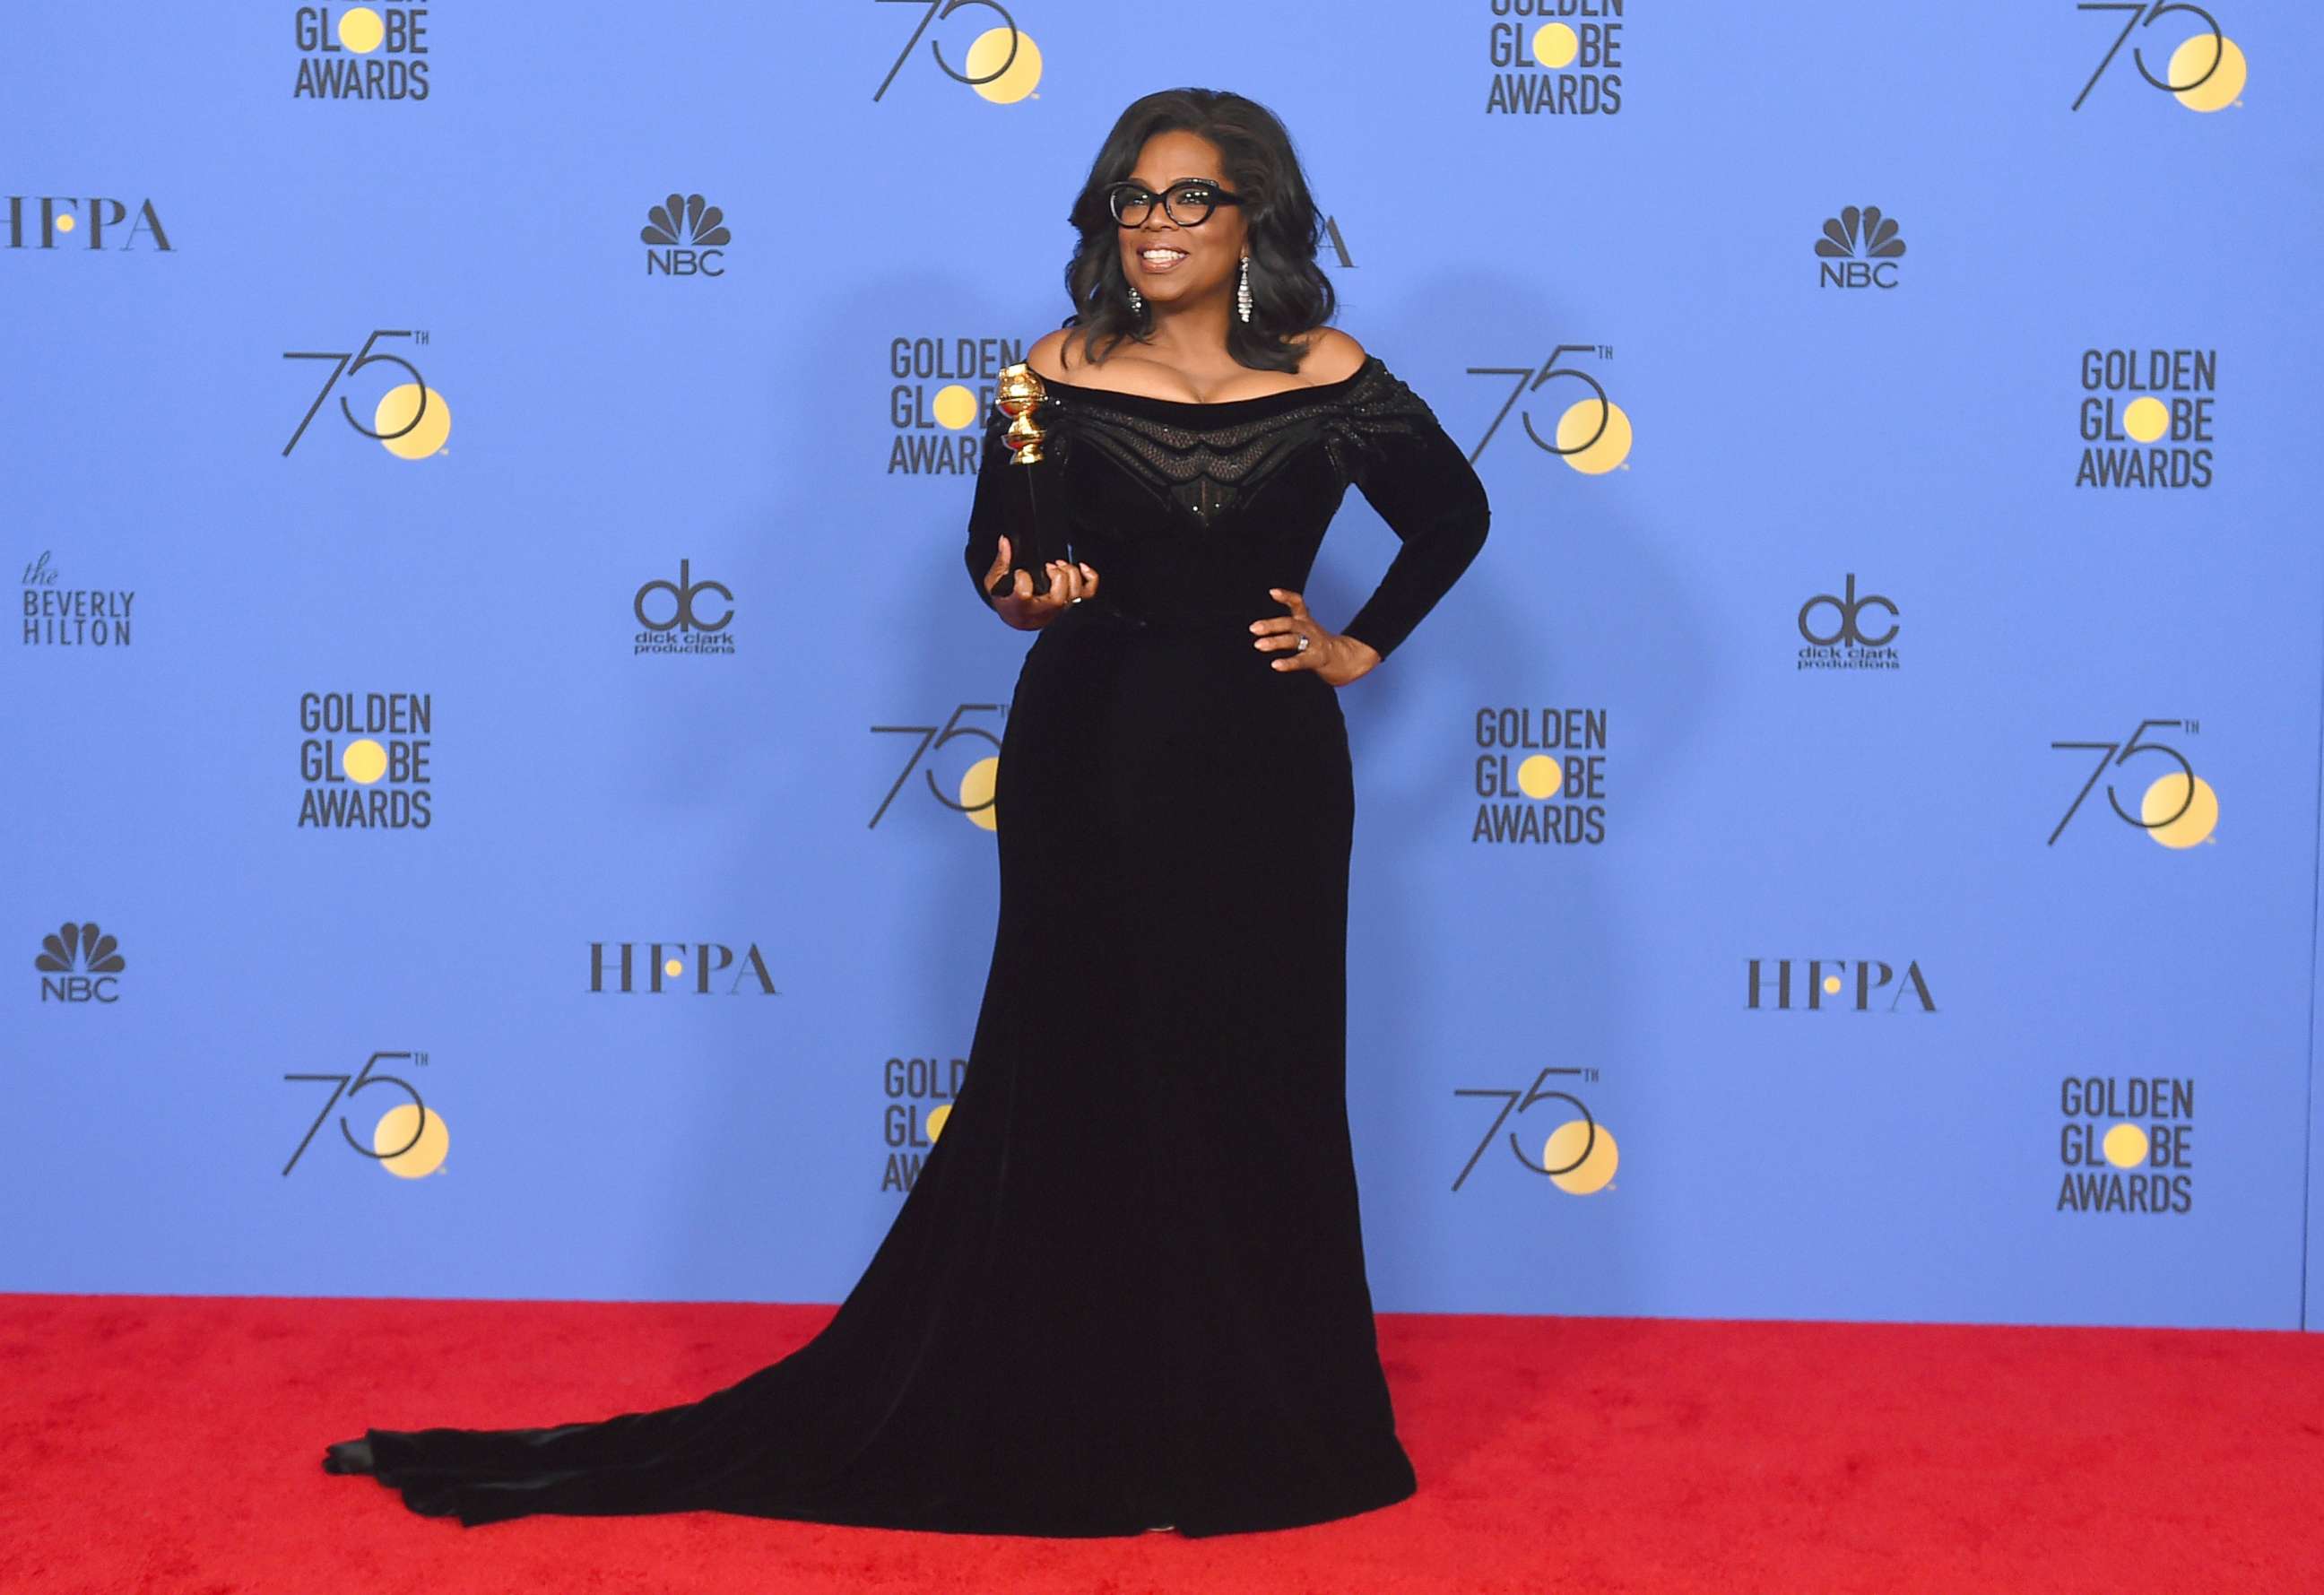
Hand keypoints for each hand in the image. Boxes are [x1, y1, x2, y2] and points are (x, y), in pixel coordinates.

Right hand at [983, 535, 1098, 630]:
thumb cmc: (1006, 599)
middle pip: (1058, 598)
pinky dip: (1090, 578)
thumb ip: (1000, 562)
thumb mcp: (994, 583)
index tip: (1019, 572)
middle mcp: (1042, 612)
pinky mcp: (1070, 603)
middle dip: (1056, 577)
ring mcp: (1058, 609)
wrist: (1018, 617)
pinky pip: (1088, 593)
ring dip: (1071, 575)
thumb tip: (1005, 541)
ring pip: (1074, 596)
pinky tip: (1082, 567)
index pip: (1024, 595)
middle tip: (1048, 566)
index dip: (1022, 578)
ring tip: (1059, 565)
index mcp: (1020, 608)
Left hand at [1249, 588, 1379, 685]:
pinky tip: (1275, 665)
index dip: (1286, 596)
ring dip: (1275, 642)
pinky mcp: (1317, 658)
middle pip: (1290, 624)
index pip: (1297, 603)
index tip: (1272, 592)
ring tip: (1258, 645)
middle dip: (1271, 625)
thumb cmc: (1316, 641)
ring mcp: (1313, 643)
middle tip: (1253, 628)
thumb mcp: (1305, 625)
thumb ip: (1292, 615)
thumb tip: (1272, 600)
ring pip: (1293, 641)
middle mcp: (1309, 629)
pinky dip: (1288, 663)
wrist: (1342, 658)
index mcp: (1305, 620)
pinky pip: (1301, 660)